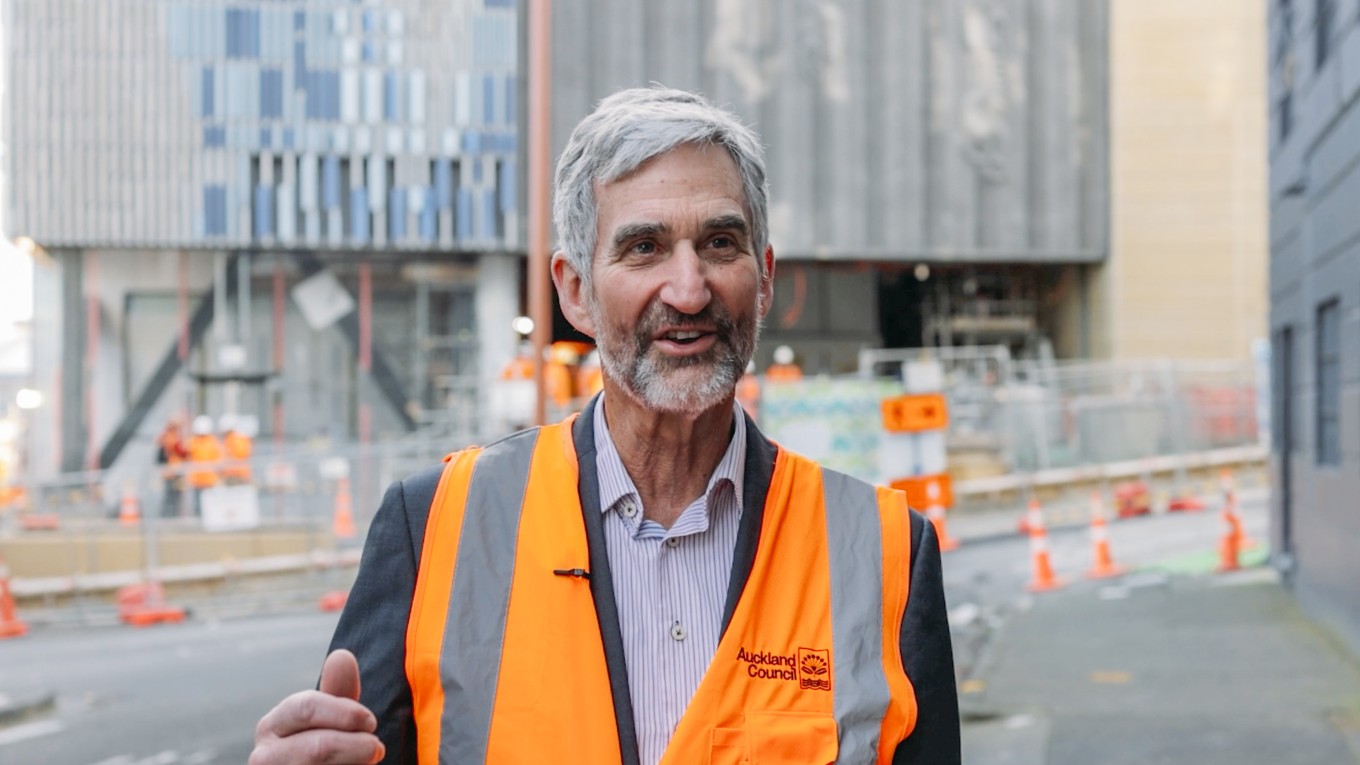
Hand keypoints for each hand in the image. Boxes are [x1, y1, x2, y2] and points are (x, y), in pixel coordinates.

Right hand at [249, 649, 385, 764]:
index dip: (346, 713)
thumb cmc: (324, 749)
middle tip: (376, 748)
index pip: (306, 707)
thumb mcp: (332, 720)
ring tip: (368, 762)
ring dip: (353, 764)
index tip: (370, 722)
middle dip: (355, 746)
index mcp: (272, 726)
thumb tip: (341, 655)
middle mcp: (263, 756)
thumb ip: (338, 692)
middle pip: (317, 747)